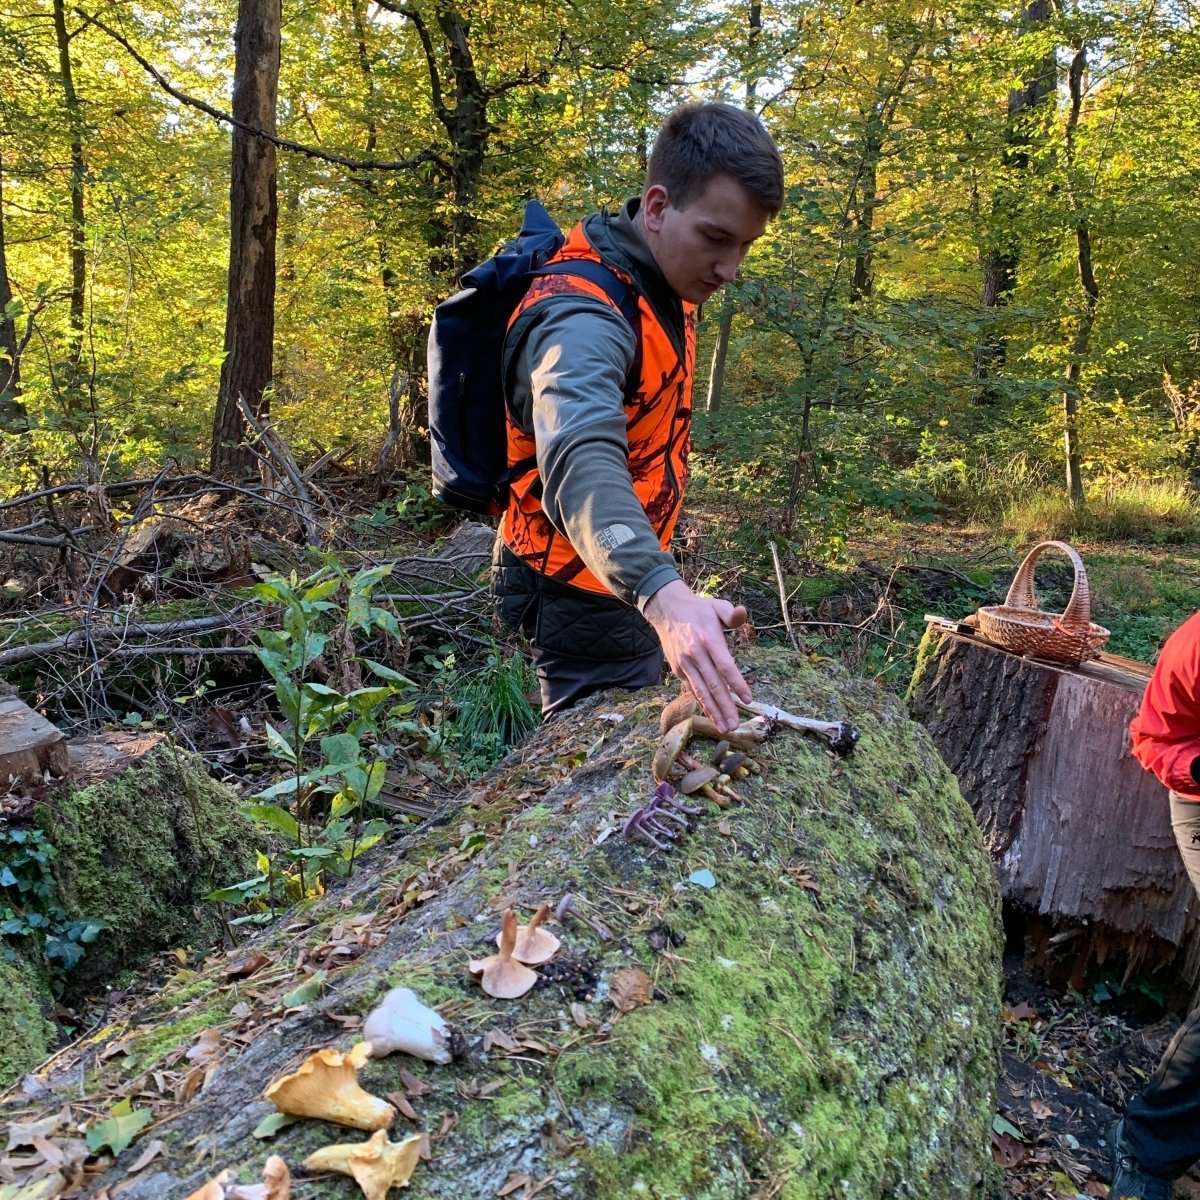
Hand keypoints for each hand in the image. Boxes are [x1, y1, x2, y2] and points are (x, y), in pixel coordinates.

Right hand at [643, 580, 750, 731]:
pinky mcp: (679, 669)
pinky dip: (702, 703)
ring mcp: (685, 664)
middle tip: (735, 725)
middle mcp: (695, 654)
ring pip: (701, 691)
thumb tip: (742, 615)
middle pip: (713, 684)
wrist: (666, 609)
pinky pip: (692, 689)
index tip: (748, 699)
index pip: (724, 665)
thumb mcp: (716, 604)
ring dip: (713, 711)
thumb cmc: (698, 609)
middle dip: (725, 706)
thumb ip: (731, 613)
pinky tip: (711, 715)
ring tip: (725, 728)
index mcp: (708, 639)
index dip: (736, 683)